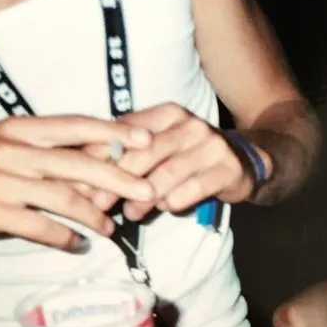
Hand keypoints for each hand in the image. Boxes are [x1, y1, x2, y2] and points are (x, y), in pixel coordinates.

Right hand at [0, 116, 157, 250]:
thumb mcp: (9, 145)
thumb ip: (49, 150)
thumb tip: (102, 159)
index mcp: (20, 128)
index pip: (75, 125)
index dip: (113, 132)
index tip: (146, 140)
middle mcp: (12, 150)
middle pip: (78, 164)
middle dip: (119, 179)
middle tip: (148, 192)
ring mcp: (0, 180)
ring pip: (63, 198)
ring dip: (94, 216)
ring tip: (111, 228)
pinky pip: (39, 226)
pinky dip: (64, 237)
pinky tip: (77, 243)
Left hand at [102, 103, 273, 221]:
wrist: (246, 161)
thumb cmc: (192, 157)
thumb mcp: (163, 146)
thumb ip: (131, 153)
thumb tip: (85, 172)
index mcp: (168, 113)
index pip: (127, 132)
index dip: (101, 156)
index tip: (80, 179)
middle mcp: (189, 124)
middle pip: (145, 153)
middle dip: (117, 180)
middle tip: (98, 203)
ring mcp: (211, 146)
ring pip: (168, 173)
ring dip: (145, 197)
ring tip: (130, 213)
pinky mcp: (228, 169)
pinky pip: (195, 188)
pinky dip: (176, 201)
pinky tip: (165, 209)